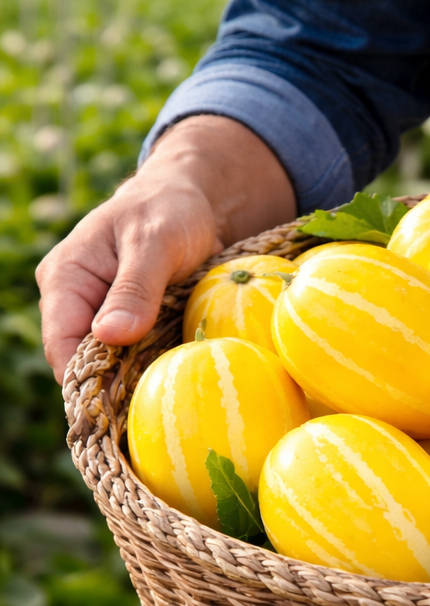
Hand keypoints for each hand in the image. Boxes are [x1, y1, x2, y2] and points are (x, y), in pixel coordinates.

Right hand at [36, 115, 295, 379]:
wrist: (192, 199)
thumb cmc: (169, 210)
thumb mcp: (155, 244)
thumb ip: (135, 289)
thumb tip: (110, 337)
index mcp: (66, 279)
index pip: (61, 343)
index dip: (85, 377)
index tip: (120, 403)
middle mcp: (77, 302)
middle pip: (84, 360)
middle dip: (114, 385)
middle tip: (153, 406)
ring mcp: (103, 314)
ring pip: (111, 362)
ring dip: (137, 379)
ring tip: (167, 398)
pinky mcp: (132, 322)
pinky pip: (136, 354)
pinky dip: (153, 366)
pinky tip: (175, 381)